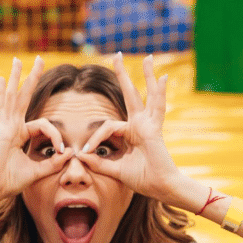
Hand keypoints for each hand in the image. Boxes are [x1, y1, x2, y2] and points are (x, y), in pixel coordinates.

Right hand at [0, 56, 73, 208]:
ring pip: (13, 97)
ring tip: (18, 59)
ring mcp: (5, 127)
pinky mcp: (1, 131)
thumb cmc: (9, 183)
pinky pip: (2, 108)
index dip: (56, 135)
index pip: (43, 125)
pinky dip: (0, 93)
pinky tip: (0, 78)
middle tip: (40, 60)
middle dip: (32, 79)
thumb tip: (70, 152)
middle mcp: (11, 128)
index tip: (62, 150)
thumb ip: (53, 162)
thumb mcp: (37, 171)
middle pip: (23, 98)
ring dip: (17, 78)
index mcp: (19, 136)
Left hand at [83, 53, 182, 201]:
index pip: (107, 127)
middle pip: (128, 95)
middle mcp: (138, 125)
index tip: (84, 152)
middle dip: (122, 75)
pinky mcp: (154, 129)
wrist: (160, 187)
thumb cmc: (141, 179)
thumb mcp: (114, 170)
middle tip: (116, 55)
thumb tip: (80, 156)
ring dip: (146, 76)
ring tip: (148, 57)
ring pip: (145, 96)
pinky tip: (162, 77)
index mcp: (129, 133)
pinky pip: (158, 108)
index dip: (94, 139)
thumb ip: (99, 162)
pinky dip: (160, 93)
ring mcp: (148, 124)